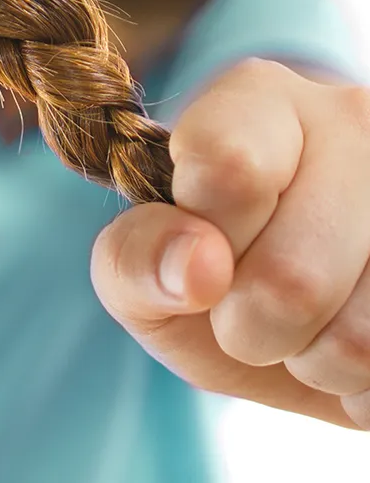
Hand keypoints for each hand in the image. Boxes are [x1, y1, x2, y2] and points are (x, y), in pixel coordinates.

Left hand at [91, 58, 369, 429]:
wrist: (298, 309)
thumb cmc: (209, 269)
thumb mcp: (143, 267)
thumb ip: (135, 259)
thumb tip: (195, 271)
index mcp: (258, 98)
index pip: (229, 168)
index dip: (205, 243)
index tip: (203, 250)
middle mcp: (349, 120)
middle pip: (291, 277)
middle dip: (251, 328)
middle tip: (250, 306)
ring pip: (359, 336)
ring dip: (314, 362)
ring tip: (308, 324)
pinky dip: (358, 384)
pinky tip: (348, 334)